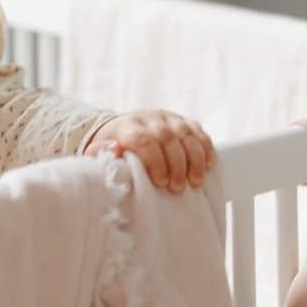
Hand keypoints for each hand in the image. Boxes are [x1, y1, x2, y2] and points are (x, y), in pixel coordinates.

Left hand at [83, 110, 215, 191]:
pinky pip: (198, 131)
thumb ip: (101, 152)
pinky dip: (206, 147)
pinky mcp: (183, 120)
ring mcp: (168, 117)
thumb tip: (114, 149)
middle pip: (168, 138)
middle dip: (176, 165)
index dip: (155, 161)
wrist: (121, 130)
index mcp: (128, 126)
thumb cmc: (111, 149)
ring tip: (195, 181)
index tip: (160, 182)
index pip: (144, 140)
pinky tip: (209, 164)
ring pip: (186, 134)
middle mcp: (150, 118)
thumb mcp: (98, 153)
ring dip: (194, 159)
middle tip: (178, 188)